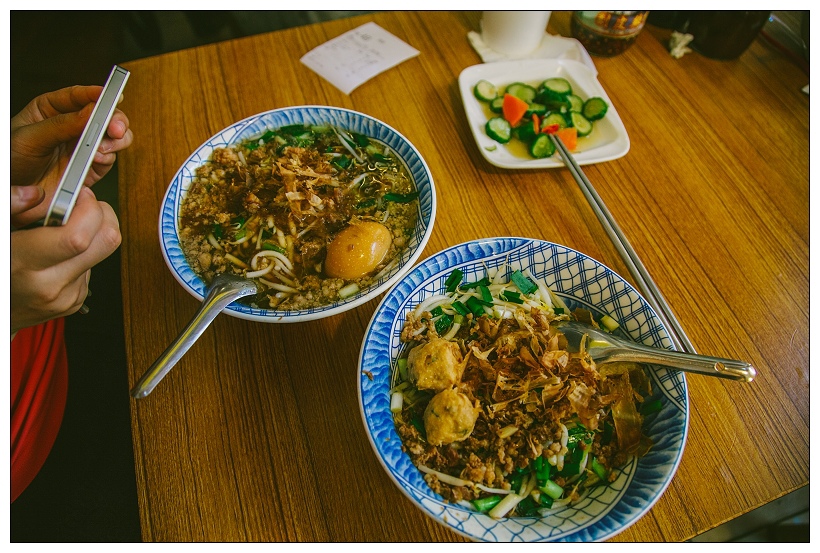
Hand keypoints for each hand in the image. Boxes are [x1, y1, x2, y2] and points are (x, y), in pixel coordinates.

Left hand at [10, 85, 132, 227]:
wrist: (14, 197)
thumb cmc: (12, 161)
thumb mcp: (30, 138)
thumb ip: (60, 125)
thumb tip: (89, 112)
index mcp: (51, 110)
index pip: (77, 96)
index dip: (96, 93)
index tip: (110, 95)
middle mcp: (71, 126)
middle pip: (103, 114)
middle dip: (113, 118)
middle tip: (115, 126)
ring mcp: (83, 147)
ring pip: (112, 136)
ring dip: (116, 139)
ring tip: (107, 143)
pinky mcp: (91, 167)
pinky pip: (109, 158)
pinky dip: (107, 157)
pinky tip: (97, 158)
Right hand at [11, 185, 121, 334]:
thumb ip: (11, 207)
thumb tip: (34, 194)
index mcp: (24, 263)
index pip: (78, 236)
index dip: (87, 209)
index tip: (80, 196)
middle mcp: (50, 284)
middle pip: (107, 242)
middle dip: (102, 215)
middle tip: (83, 206)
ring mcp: (67, 296)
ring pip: (103, 253)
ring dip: (91, 236)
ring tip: (60, 235)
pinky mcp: (75, 301)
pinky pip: (92, 268)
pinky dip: (82, 255)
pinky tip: (58, 256)